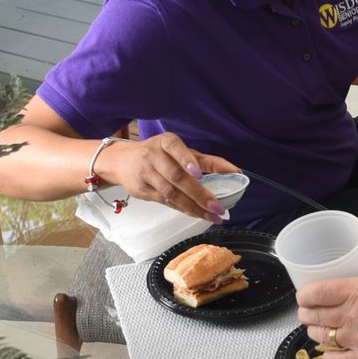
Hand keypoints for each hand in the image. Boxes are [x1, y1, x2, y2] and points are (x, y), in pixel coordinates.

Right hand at [97, 132, 240, 222]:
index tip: (199, 173)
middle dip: (199, 194)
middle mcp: (153, 156)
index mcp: (166, 142)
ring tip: (212, 216)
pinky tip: (197, 214)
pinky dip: (183, 209)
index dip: (187, 160)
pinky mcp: (141, 190)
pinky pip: (165, 202)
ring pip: (171, 193)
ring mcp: (145, 174)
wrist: (122, 161)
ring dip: (193, 207)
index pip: (176, 148)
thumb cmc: (160, 154)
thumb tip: (236, 172)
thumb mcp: (180, 151)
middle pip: (176, 177)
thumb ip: (206, 161)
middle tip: (217, 207)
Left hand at [295, 259, 357, 358]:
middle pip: (312, 316)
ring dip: (316, 332)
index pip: (315, 293)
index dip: (303, 296)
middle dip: (306, 314)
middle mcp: (356, 315)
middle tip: (308, 312)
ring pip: (321, 337)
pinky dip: (329, 356)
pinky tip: (333, 350)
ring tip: (321, 329)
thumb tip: (356, 263)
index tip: (303, 296)